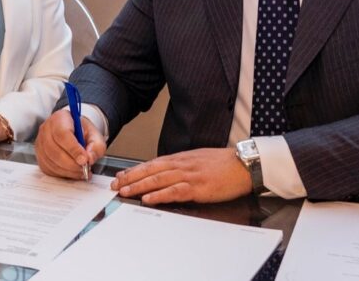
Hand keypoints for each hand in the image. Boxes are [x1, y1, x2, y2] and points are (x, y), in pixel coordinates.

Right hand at [35, 109, 106, 179]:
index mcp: (60, 118)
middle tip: (85, 168)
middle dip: (71, 163)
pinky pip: (47, 168)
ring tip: (81, 171)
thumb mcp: (95, 136)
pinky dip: (61, 173)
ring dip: (67, 170)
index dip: (73, 149)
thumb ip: (96, 146)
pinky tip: (72, 172)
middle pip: (54, 149)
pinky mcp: (39, 156)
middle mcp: (46, 129)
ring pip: (50, 161)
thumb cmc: (83, 132)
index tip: (85, 160)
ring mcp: (40, 142)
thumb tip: (89, 159)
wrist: (75, 132)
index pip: (62, 134)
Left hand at [111, 148, 251, 204]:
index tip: (121, 175)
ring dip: (139, 186)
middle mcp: (181, 165)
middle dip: (131, 178)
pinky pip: (174, 191)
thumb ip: (182, 165)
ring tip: (124, 191)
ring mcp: (189, 175)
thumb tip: (166, 171)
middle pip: (150, 170)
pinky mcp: (198, 187)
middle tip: (115, 184)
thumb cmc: (223, 163)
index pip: (152, 163)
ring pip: (158, 180)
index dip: (135, 170)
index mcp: (181, 159)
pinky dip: (160, 195)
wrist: (243, 164)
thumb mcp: (198, 160)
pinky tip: (148, 199)